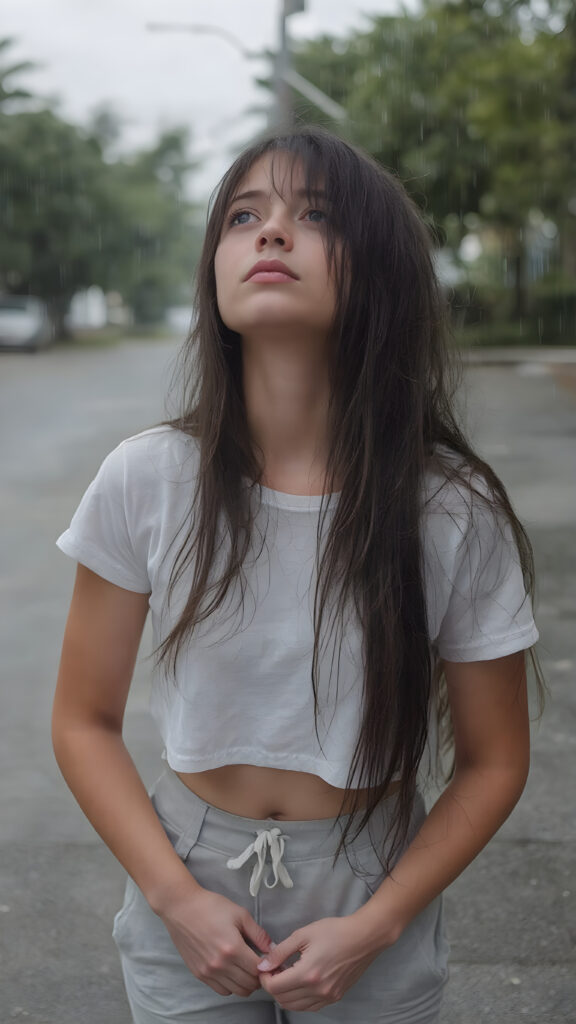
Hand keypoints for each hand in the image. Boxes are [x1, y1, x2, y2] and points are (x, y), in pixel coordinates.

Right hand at [160, 887, 272, 996]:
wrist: (182, 908)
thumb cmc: (211, 906)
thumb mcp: (240, 914)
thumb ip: (259, 934)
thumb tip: (272, 949)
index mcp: (233, 948)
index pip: (258, 970)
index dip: (267, 966)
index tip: (268, 960)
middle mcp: (221, 965)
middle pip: (249, 984)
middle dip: (258, 976)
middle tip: (259, 964)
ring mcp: (208, 972)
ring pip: (237, 991)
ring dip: (246, 983)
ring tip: (246, 968)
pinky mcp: (199, 974)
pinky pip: (221, 990)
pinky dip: (231, 985)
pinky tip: (232, 971)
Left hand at [257, 915, 381, 1011]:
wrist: (364, 937)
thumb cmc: (335, 931)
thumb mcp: (304, 934)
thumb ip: (280, 951)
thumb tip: (263, 964)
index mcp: (308, 973)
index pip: (275, 987)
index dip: (264, 977)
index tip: (265, 965)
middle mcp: (318, 990)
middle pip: (282, 999)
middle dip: (272, 985)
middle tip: (275, 968)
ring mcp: (327, 997)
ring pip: (294, 1007)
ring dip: (285, 993)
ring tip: (287, 974)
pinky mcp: (334, 998)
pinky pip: (309, 1007)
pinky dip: (299, 999)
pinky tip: (300, 981)